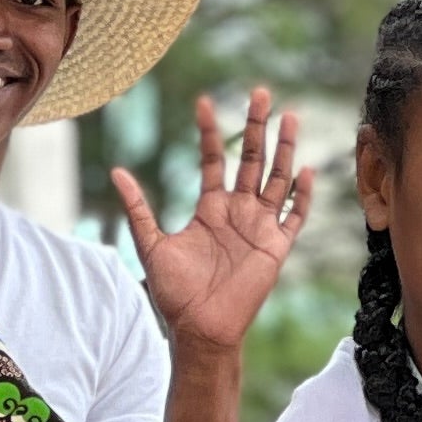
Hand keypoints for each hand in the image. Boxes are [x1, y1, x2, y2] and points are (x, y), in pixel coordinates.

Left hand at [111, 90, 313, 357]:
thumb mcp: (152, 245)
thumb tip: (117, 171)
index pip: (212, 159)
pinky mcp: (276, 247)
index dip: (209, 131)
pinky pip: (294, 216)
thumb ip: (138, 208)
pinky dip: (301, 195)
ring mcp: (259, 227)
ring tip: (290, 116)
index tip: (205, 101)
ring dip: (284, 148)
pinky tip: (305, 171)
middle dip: (256, 126)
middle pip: (251, 159)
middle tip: (261, 92)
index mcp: (210, 208)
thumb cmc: (175, 293)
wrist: (200, 329)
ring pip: (277, 178)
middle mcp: (238, 211)